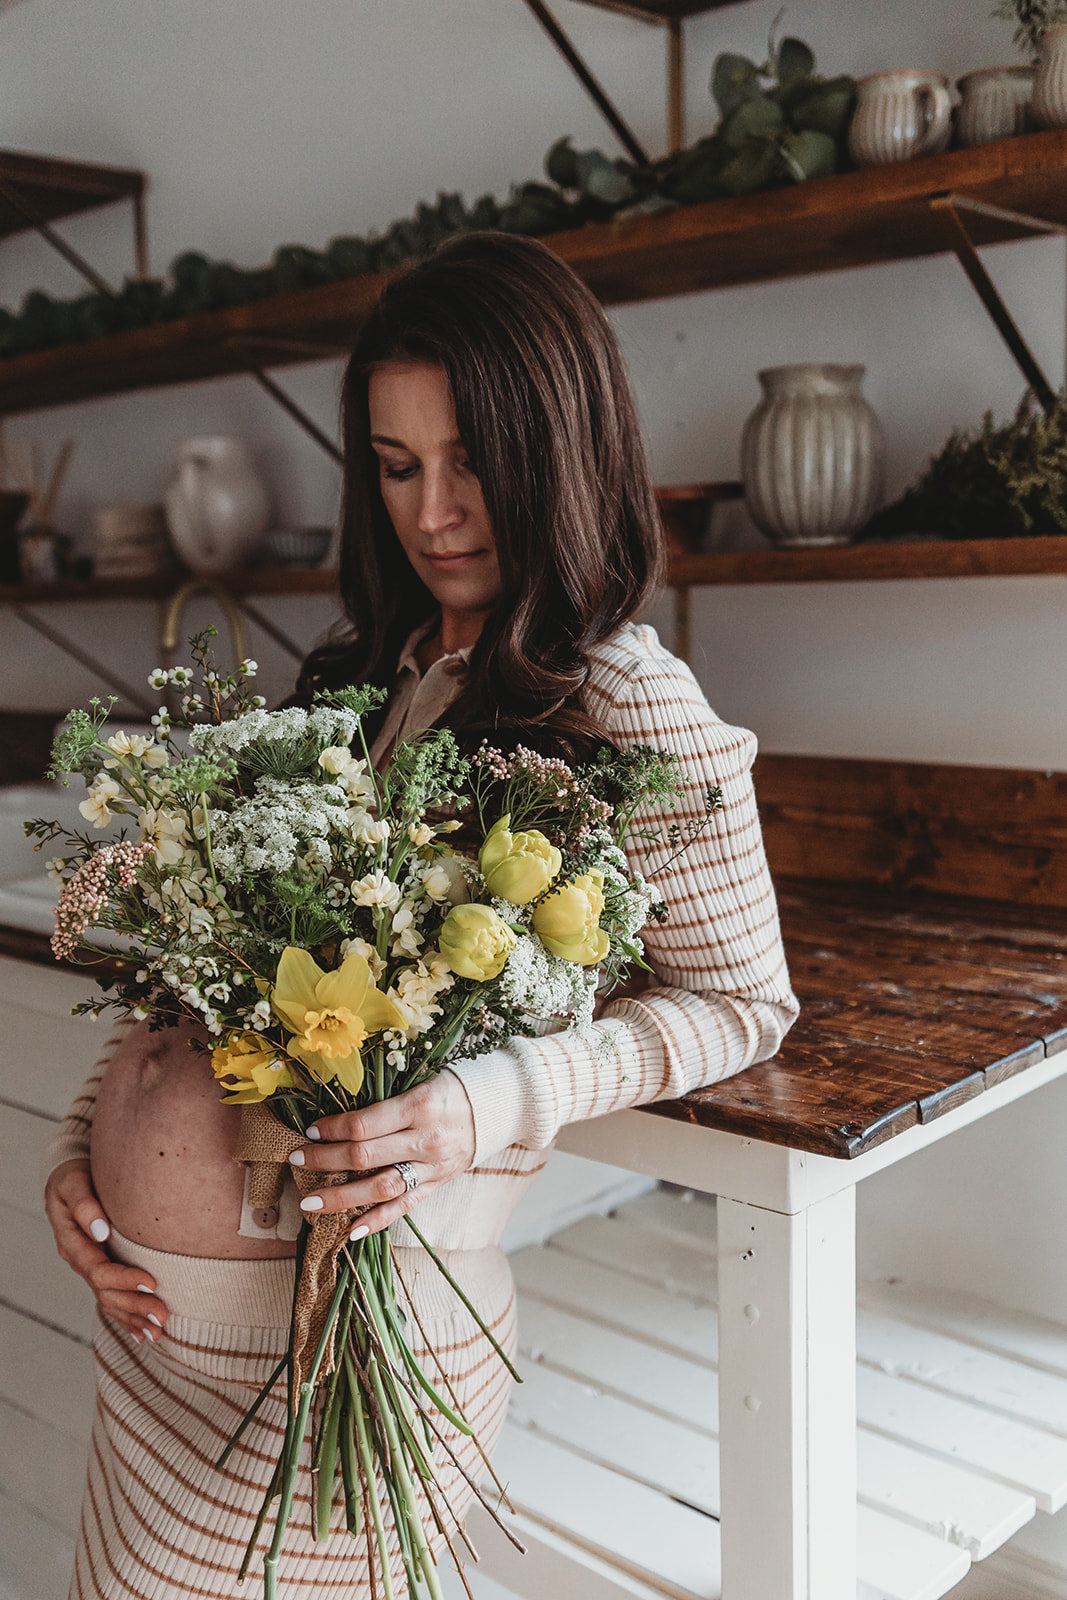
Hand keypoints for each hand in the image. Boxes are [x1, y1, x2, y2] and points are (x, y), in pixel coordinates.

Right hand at [44, 1159, 168, 1343]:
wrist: (69, 1177)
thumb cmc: (74, 1175)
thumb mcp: (73, 1181)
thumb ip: (85, 1204)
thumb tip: (101, 1231)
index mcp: (73, 1243)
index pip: (99, 1271)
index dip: (125, 1279)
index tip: (152, 1282)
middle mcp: (81, 1260)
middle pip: (107, 1293)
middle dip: (135, 1306)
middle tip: (163, 1316)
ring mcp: (90, 1267)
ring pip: (110, 1301)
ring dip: (134, 1318)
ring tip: (159, 1333)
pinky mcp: (101, 1268)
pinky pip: (112, 1298)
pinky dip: (127, 1318)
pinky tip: (142, 1334)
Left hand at [289, 1071, 475, 1238]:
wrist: (494, 1109)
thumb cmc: (449, 1088)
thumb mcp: (420, 1081)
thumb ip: (383, 1101)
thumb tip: (337, 1118)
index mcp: (420, 1106)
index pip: (364, 1124)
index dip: (331, 1129)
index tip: (310, 1130)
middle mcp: (426, 1139)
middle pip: (365, 1156)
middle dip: (324, 1160)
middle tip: (295, 1161)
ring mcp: (432, 1167)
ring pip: (380, 1188)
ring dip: (341, 1198)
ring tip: (310, 1204)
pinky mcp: (436, 1185)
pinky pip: (403, 1208)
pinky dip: (376, 1221)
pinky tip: (350, 1230)